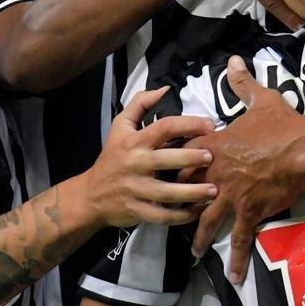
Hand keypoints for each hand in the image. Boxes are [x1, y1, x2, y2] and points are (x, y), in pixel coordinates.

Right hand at [81, 88, 217, 227]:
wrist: (90, 194)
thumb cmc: (112, 157)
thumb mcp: (120, 126)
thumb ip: (140, 104)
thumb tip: (165, 89)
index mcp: (134, 141)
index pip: (163, 127)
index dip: (188, 124)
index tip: (210, 126)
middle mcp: (135, 164)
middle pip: (167, 159)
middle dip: (192, 158)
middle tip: (213, 157)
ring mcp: (136, 190)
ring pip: (167, 193)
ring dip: (192, 192)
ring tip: (214, 190)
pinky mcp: (137, 211)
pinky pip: (162, 216)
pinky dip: (182, 216)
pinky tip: (199, 211)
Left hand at [183, 56, 304, 283]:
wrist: (303, 149)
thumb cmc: (282, 123)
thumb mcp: (261, 99)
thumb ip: (242, 83)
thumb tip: (233, 60)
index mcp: (214, 145)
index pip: (183, 154)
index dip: (173, 161)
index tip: (163, 169)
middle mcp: (215, 172)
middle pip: (185, 189)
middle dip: (175, 202)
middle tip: (166, 213)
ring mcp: (230, 194)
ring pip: (206, 219)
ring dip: (199, 236)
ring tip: (193, 251)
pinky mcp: (248, 211)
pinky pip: (240, 239)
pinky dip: (237, 259)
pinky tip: (235, 277)